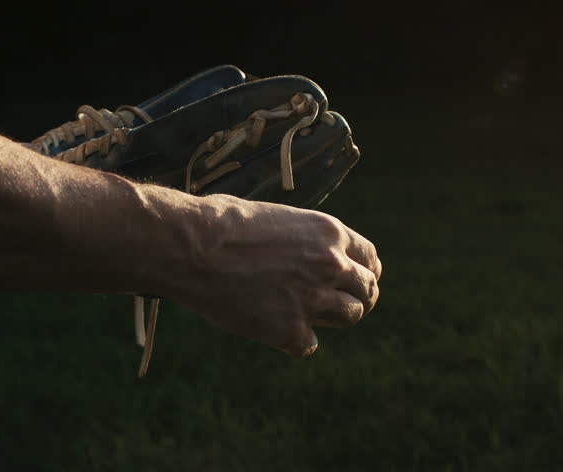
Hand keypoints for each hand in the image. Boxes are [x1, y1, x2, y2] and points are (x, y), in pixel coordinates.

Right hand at [170, 194, 381, 356]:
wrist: (193, 247)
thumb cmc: (221, 223)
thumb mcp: (275, 217)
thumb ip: (301, 239)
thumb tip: (303, 253)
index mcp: (329, 233)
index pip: (369, 258)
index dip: (364, 271)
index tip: (354, 280)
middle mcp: (330, 265)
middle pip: (367, 290)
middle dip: (357, 297)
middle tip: (339, 304)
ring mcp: (312, 299)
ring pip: (349, 316)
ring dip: (333, 318)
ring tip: (307, 316)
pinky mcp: (289, 330)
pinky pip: (309, 345)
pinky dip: (295, 341)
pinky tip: (275, 331)